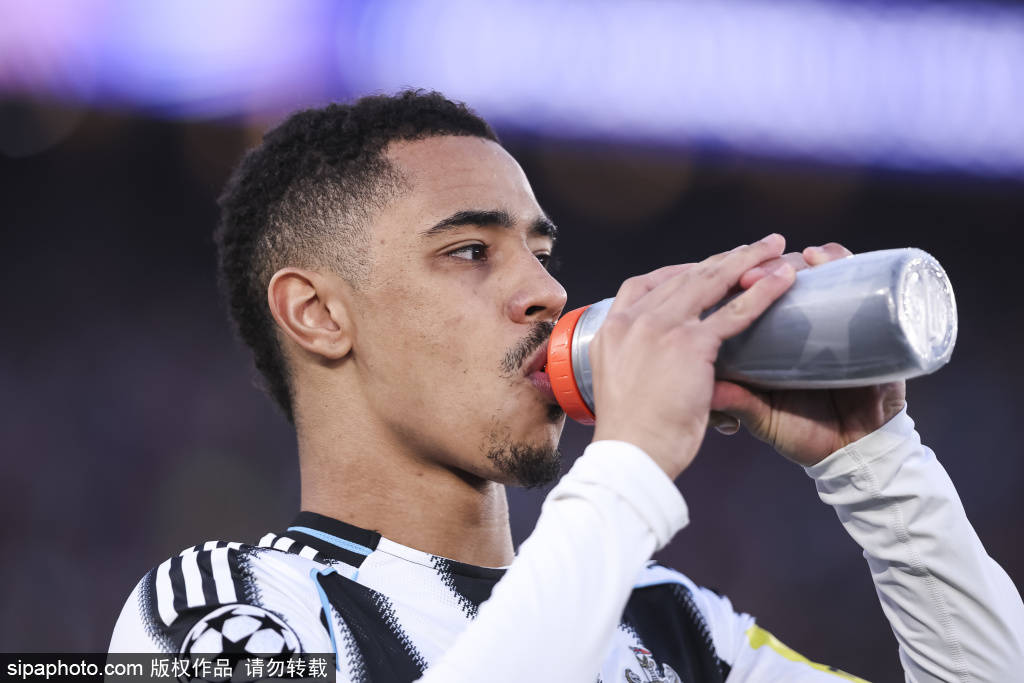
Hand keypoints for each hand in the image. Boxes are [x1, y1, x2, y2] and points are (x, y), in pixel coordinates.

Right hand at [590, 234, 796, 479]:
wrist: (629, 455)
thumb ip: (644, 366)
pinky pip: (733, 312)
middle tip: (753, 247)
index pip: (645, 284)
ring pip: (710, 283)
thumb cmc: (629, 433)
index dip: (678, 272)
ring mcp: (660, 328)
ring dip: (747, 260)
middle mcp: (633, 319)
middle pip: (683, 276)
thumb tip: (667, 370)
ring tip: (776, 248)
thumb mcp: (623, 387)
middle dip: (722, 258)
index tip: (702, 267)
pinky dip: (762, 292)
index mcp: (612, 327)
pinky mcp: (689, 344)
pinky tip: (784, 279)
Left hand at [710, 243, 907, 465]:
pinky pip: (862, 282)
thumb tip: (706, 385)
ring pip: (819, 272)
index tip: (726, 284)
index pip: (751, 297)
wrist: (855, 452)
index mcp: (772, 339)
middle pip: (781, 276)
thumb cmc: (805, 433)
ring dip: (804, 259)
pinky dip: (845, 263)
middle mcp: (803, 322)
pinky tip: (828, 258)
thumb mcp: (765, 415)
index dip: (737, 283)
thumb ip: (738, 400)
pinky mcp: (873, 324)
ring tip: (795, 260)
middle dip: (766, 266)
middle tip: (751, 274)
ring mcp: (838, 319)